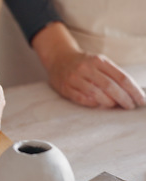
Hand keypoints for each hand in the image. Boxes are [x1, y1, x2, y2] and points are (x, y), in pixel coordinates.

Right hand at [31, 21, 145, 108]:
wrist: (58, 58)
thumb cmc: (83, 63)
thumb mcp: (98, 62)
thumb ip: (112, 74)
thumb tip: (130, 92)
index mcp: (98, 61)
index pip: (121, 77)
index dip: (133, 90)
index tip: (141, 100)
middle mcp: (86, 68)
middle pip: (110, 86)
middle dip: (123, 98)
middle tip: (130, 106)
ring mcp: (74, 78)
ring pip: (95, 93)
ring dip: (108, 102)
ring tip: (114, 105)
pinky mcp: (65, 87)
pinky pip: (81, 98)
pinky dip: (92, 103)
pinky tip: (98, 104)